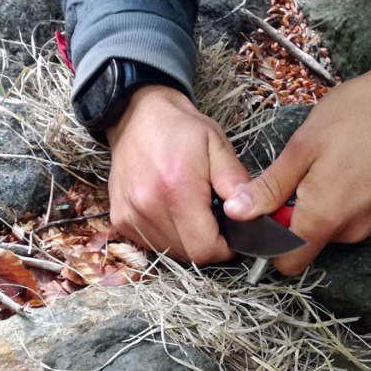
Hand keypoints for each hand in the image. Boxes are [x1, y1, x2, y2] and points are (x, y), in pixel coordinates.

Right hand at [105, 85, 250, 262]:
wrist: (137, 115)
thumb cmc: (181, 129)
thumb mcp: (217, 147)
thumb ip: (236, 183)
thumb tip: (250, 215)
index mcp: (177, 191)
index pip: (205, 249)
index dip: (225, 246)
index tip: (231, 230)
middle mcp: (148, 208)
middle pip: (188, 255)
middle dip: (207, 242)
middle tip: (212, 215)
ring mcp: (129, 216)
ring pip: (170, 251)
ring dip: (187, 239)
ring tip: (191, 209)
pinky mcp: (120, 220)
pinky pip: (152, 243)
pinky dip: (167, 235)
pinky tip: (171, 210)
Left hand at [223, 50, 370, 274]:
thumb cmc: (359, 114)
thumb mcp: (303, 146)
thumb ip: (270, 187)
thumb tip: (237, 212)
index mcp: (324, 218)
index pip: (286, 263)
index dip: (268, 242)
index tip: (267, 209)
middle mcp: (351, 232)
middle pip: (307, 245)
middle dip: (294, 218)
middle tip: (299, 174)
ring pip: (330, 231)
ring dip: (319, 207)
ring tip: (328, 164)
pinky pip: (352, 220)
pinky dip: (342, 202)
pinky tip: (348, 167)